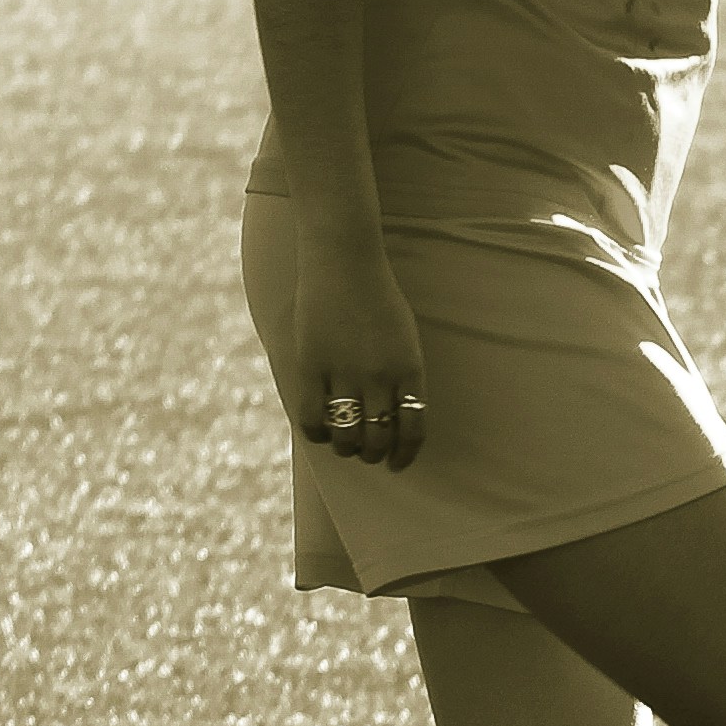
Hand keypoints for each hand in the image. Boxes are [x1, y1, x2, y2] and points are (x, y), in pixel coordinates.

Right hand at [290, 240, 429, 470]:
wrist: (344, 261)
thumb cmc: (378, 298)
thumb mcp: (405, 337)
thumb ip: (403, 376)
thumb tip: (397, 417)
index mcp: (409, 368)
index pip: (413, 430)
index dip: (404, 455)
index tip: (396, 463)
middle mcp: (380, 376)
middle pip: (378, 439)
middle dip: (373, 455)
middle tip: (367, 452)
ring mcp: (345, 372)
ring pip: (347, 436)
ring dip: (346, 449)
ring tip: (344, 443)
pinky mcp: (312, 366)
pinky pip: (312, 418)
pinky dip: (317, 434)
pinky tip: (320, 430)